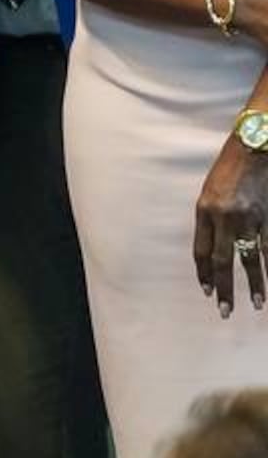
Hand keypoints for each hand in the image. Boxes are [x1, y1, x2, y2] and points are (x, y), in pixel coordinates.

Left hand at [195, 131, 267, 316]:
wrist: (255, 146)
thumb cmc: (230, 167)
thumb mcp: (210, 190)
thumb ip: (210, 217)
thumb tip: (214, 245)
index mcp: (204, 210)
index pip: (201, 250)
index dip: (204, 273)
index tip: (207, 291)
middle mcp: (223, 217)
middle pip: (221, 260)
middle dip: (223, 288)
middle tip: (225, 311)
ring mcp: (248, 218)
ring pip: (250, 259)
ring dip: (254, 285)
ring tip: (257, 306)